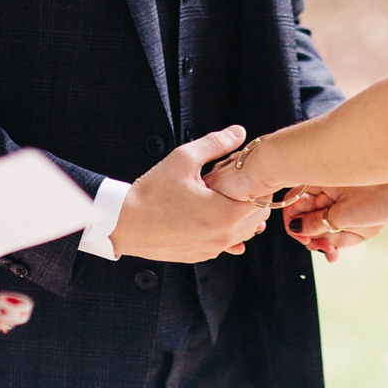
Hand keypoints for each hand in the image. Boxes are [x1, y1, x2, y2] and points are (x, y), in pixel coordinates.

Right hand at [112, 126, 270, 262]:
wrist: (125, 223)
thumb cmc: (153, 191)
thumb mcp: (184, 159)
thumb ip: (216, 143)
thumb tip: (240, 131)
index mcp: (225, 215)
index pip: (263, 201)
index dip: (260, 183)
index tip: (248, 170)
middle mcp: (222, 238)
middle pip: (256, 219)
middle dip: (252, 198)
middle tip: (237, 179)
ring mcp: (210, 250)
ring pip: (242, 233)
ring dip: (240, 214)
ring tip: (224, 193)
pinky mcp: (199, 256)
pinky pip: (224, 243)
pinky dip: (226, 229)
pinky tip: (214, 213)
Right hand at [284, 184, 387, 260]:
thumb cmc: (380, 194)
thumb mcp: (345, 215)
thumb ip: (317, 223)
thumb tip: (296, 229)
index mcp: (319, 180)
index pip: (293, 202)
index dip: (295, 224)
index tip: (305, 240)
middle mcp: (326, 185)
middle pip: (306, 215)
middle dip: (314, 235)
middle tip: (327, 249)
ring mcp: (339, 195)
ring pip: (322, 222)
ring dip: (328, 238)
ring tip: (335, 250)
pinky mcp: (350, 202)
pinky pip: (336, 221)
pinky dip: (338, 233)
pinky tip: (339, 248)